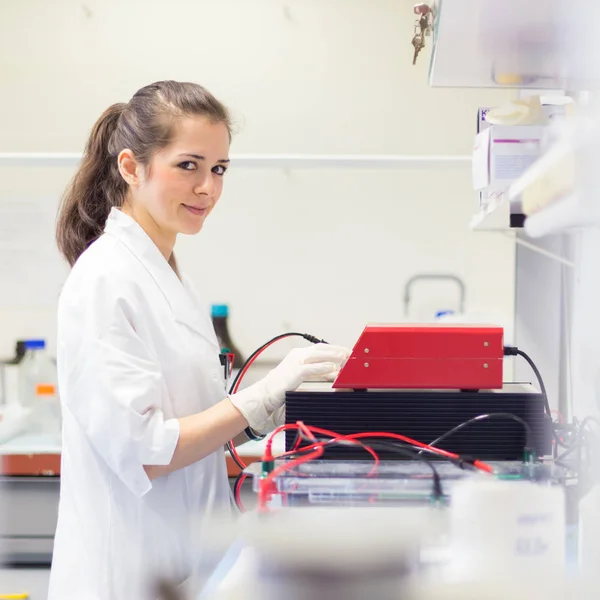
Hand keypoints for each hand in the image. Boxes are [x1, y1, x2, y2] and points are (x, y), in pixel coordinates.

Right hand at [229, 343, 349, 431]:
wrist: (265, 395)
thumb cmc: (283, 387)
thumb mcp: (303, 376)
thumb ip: (318, 373)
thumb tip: (335, 372)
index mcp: (298, 354)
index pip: (320, 348)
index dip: (335, 348)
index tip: (347, 351)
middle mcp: (297, 355)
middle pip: (321, 349)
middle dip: (337, 350)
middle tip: (351, 354)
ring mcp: (294, 362)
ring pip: (317, 356)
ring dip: (333, 356)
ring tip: (345, 358)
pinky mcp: (293, 372)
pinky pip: (311, 368)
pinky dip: (323, 368)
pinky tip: (333, 369)